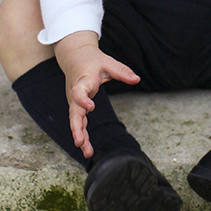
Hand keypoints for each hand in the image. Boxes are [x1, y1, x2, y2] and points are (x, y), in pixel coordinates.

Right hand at [54, 31, 139, 157]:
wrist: (75, 57)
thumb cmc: (92, 60)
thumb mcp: (108, 62)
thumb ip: (122, 71)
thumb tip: (137, 79)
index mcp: (83, 81)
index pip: (79, 91)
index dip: (83, 99)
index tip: (91, 106)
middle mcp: (75, 93)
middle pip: (74, 112)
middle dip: (76, 127)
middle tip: (79, 142)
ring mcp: (74, 101)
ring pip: (75, 120)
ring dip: (80, 136)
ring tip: (87, 152)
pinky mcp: (77, 106)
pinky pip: (78, 121)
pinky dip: (82, 134)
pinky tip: (87, 148)